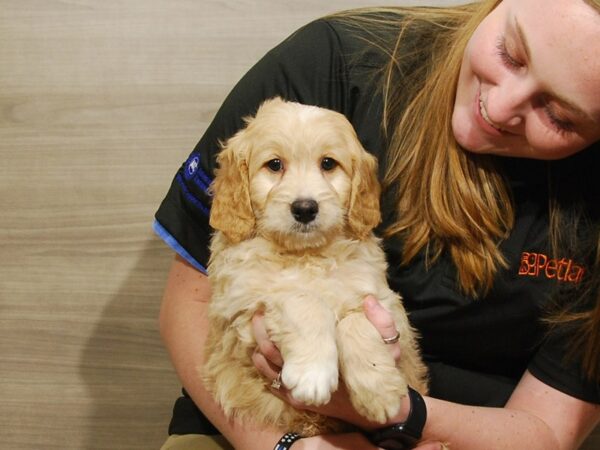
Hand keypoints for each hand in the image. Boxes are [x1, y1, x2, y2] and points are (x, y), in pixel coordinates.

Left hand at [252, 297, 403, 424]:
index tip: (276, 303)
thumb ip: (383, 324)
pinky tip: (260, 349)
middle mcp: (306, 382)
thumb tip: (369, 300)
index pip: (292, 343)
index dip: (280, 322)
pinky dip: (263, 365)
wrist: (382, 414)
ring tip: (258, 323)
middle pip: (272, 353)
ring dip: (260, 346)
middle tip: (260, 310)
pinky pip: (271, 382)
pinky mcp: (296, 401)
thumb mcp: (390, 350)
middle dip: (263, 330)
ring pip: (268, 367)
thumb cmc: (383, 377)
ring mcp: (299, 393)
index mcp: (325, 365)